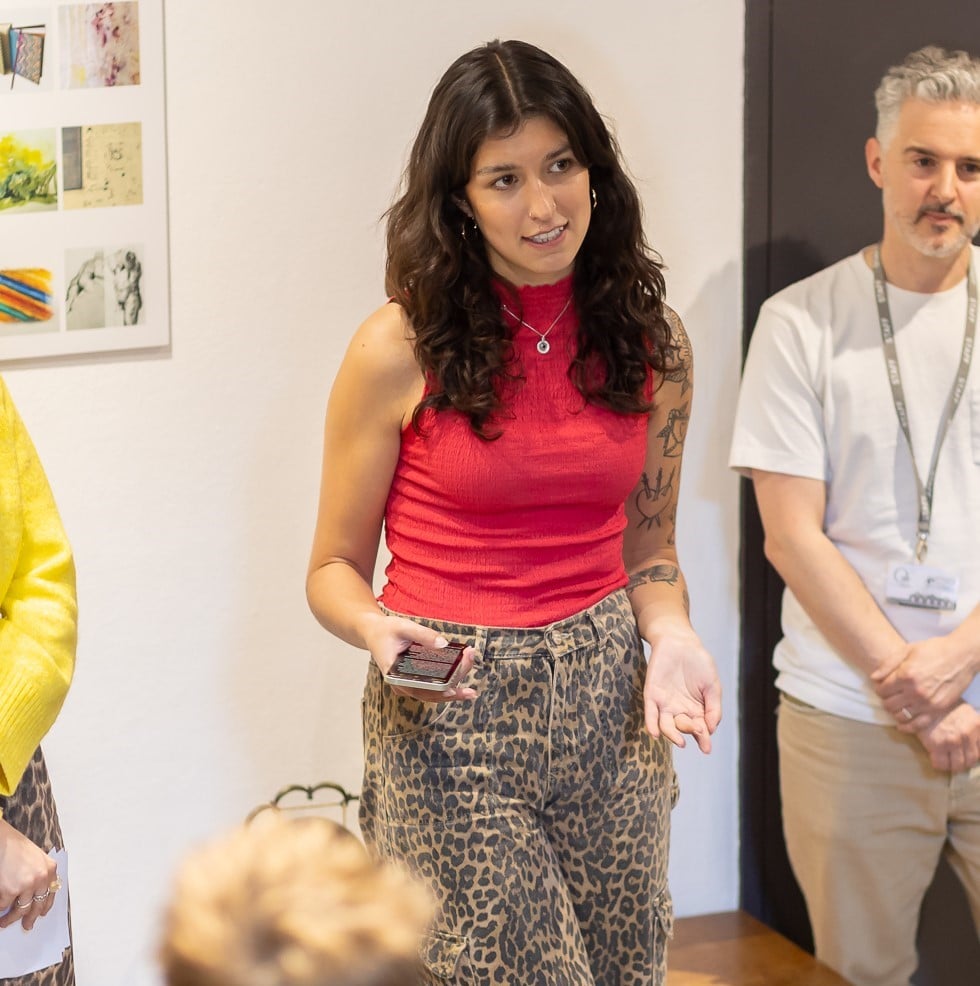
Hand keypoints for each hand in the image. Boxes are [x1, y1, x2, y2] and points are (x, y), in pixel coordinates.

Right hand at [0, 819, 60, 930]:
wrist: (2, 841)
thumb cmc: (16, 847)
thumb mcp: (36, 857)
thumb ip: (39, 873)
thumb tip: (35, 894)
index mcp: (50, 869)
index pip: (50, 894)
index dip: (45, 906)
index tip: (41, 914)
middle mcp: (41, 878)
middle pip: (38, 905)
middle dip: (31, 918)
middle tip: (27, 926)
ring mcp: (26, 886)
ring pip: (21, 910)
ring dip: (11, 919)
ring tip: (4, 923)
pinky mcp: (10, 891)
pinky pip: (4, 906)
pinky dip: (0, 909)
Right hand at [362, 613, 477, 703]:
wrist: (374, 632)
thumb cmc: (386, 631)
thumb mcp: (403, 627)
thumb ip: (423, 635)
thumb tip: (444, 644)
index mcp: (394, 675)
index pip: (418, 688)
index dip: (436, 692)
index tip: (452, 690)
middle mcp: (402, 684)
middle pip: (431, 692)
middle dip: (453, 684)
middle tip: (469, 665)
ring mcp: (409, 684)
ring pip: (434, 692)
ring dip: (454, 684)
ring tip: (471, 676)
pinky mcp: (416, 680)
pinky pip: (433, 686)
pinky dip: (448, 681)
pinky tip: (462, 673)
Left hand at [642, 623, 721, 752]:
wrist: (681, 642)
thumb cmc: (699, 662)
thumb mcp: (713, 685)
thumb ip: (714, 708)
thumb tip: (711, 729)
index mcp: (696, 709)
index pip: (700, 729)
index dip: (703, 739)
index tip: (706, 749)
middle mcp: (680, 710)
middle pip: (684, 729)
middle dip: (691, 732)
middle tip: (698, 730)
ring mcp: (665, 703)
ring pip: (666, 725)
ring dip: (672, 735)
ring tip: (679, 741)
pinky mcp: (652, 694)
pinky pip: (650, 712)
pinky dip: (652, 724)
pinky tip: (655, 733)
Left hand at [873, 634, 975, 728]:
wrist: (960, 656)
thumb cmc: (933, 650)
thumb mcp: (907, 650)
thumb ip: (888, 665)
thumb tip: (873, 678)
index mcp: (905, 675)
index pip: (882, 690)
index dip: (879, 689)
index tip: (883, 687)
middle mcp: (915, 691)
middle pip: (889, 704)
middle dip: (885, 700)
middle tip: (889, 696)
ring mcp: (927, 702)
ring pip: (900, 715)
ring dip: (895, 712)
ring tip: (897, 705)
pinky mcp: (938, 709)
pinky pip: (918, 725)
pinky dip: (907, 727)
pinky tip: (902, 724)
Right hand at [915, 702, 979, 773]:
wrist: (924, 699)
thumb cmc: (944, 704)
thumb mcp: (967, 711)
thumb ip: (974, 726)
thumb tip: (975, 740)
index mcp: (977, 725)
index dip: (973, 754)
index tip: (965, 754)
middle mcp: (967, 735)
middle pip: (970, 761)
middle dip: (963, 763)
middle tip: (956, 760)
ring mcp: (952, 741)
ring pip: (957, 766)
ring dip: (952, 766)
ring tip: (946, 762)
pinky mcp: (936, 744)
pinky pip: (941, 764)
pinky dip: (939, 765)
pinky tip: (936, 760)